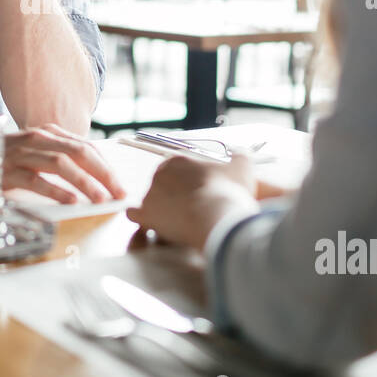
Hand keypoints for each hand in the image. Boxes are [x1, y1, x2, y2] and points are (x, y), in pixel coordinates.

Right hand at [3, 124, 126, 203]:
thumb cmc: (1, 156)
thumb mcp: (33, 151)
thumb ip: (56, 157)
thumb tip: (87, 176)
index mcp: (48, 133)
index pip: (85, 146)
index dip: (105, 165)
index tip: (119, 183)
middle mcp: (38, 138)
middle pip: (79, 152)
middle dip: (103, 173)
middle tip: (119, 192)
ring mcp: (22, 153)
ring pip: (61, 164)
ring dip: (85, 182)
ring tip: (100, 198)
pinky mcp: (7, 170)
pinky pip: (35, 180)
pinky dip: (55, 190)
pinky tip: (70, 201)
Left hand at [127, 153, 259, 250]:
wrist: (218, 217)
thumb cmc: (230, 190)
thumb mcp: (242, 164)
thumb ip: (239, 155)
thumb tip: (239, 152)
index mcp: (179, 160)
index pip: (178, 169)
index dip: (189, 182)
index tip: (199, 192)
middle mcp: (160, 173)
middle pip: (164, 184)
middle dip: (175, 195)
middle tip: (191, 208)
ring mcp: (150, 194)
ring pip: (151, 200)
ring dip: (162, 209)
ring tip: (180, 221)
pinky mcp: (146, 215)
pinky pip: (135, 214)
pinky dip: (143, 219)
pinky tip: (154, 224)